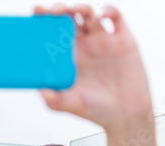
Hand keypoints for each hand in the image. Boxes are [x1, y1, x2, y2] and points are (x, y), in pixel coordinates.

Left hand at [37, 4, 152, 133]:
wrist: (127, 116)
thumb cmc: (96, 111)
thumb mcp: (73, 106)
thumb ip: (56, 100)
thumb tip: (41, 91)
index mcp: (68, 58)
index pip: (52, 33)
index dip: (44, 20)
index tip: (36, 13)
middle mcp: (84, 46)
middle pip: (68, 18)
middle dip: (59, 9)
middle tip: (54, 10)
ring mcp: (103, 41)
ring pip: (89, 14)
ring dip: (80, 7)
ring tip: (74, 10)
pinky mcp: (123, 40)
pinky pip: (116, 18)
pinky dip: (109, 10)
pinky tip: (102, 14)